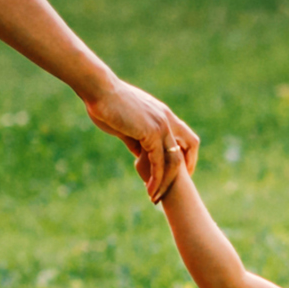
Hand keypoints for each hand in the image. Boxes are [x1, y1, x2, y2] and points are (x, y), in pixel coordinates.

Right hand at [83, 75, 196, 200]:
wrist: (99, 90)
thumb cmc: (107, 104)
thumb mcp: (126, 125)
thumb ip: (136, 140)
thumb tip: (140, 155)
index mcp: (163, 114)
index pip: (186, 137)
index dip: (187, 155)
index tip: (179, 172)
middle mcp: (167, 119)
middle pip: (189, 147)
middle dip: (184, 171)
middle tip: (172, 189)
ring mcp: (161, 125)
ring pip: (174, 160)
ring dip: (166, 181)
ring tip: (155, 197)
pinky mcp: (151, 132)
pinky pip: (159, 162)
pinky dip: (156, 178)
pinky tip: (149, 189)